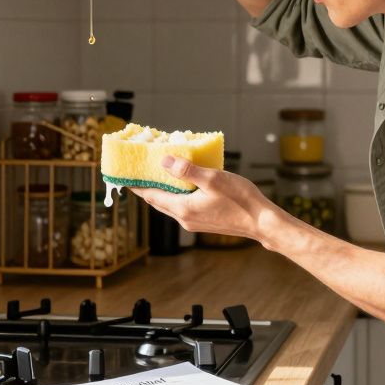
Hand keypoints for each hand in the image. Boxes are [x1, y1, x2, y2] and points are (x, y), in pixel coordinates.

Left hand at [129, 156, 277, 239]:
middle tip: (138, 171)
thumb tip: (164, 162)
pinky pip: (182, 206)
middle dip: (146, 187)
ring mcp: (194, 222)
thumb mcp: (213, 179)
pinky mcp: (203, 221)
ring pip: (169, 204)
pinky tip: (183, 183)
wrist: (261, 222)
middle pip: (157, 201)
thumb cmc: (240, 200)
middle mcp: (185, 219)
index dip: (136, 185)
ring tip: (158, 173)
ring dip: (162, 190)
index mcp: (183, 209)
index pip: (150, 196)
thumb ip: (187, 171)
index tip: (123, 175)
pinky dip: (176, 194)